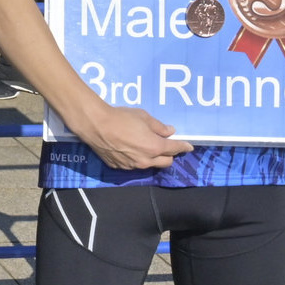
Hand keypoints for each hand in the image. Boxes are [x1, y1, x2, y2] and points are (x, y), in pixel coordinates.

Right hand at [68, 103, 192, 170]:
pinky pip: (133, 165)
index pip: (175, 149)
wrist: (95, 125)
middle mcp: (146, 160)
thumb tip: (170, 132)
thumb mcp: (143, 117)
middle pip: (166, 162)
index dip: (183, 146)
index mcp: (155, 147)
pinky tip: (127, 149)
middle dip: (169, 155)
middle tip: (165, 145)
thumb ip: (159, 127)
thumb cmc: (121, 118)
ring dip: (152, 158)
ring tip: (143, 146)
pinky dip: (135, 158)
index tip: (189, 146)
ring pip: (149, 165)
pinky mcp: (119, 167)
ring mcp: (132, 166)